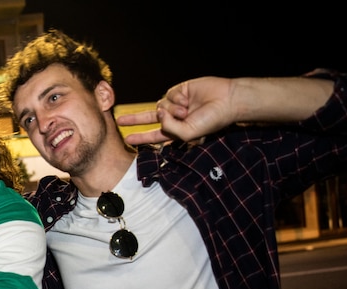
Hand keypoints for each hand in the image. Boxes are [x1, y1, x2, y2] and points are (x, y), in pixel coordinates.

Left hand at [119, 76, 233, 144]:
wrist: (227, 100)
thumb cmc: (211, 120)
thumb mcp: (188, 133)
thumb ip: (169, 129)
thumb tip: (158, 114)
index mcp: (178, 131)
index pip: (155, 136)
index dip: (142, 138)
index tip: (128, 139)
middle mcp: (175, 117)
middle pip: (149, 119)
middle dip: (135, 119)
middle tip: (120, 119)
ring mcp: (176, 103)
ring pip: (160, 107)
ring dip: (171, 110)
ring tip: (186, 111)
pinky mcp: (179, 90)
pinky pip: (167, 96)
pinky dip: (175, 100)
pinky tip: (187, 100)